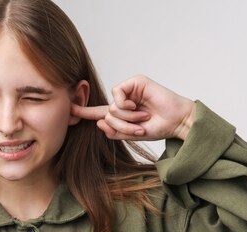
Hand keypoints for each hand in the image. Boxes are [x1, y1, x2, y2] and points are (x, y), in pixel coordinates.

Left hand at [71, 75, 195, 140]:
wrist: (177, 121)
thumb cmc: (159, 127)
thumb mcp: (132, 135)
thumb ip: (114, 132)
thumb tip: (98, 123)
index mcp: (122, 114)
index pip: (100, 113)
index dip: (85, 112)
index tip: (70, 110)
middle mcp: (124, 100)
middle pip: (107, 115)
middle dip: (121, 125)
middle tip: (138, 128)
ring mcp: (129, 90)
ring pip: (111, 107)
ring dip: (126, 118)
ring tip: (143, 117)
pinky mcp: (135, 81)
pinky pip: (117, 94)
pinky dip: (125, 104)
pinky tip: (136, 106)